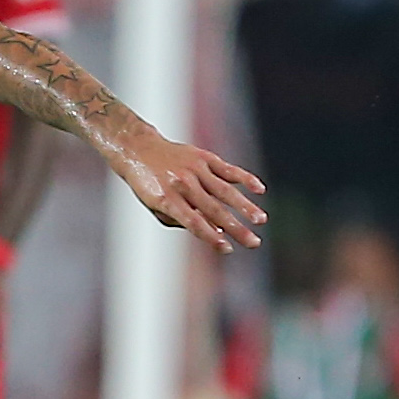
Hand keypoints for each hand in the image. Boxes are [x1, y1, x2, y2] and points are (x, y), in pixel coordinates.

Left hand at [110, 136, 265, 252]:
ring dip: (245, 206)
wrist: (138, 149)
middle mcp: (182, 184)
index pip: (193, 222)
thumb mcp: (155, 206)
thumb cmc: (148, 185)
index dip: (211, 237)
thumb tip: (215, 230)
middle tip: (254, 243)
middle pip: (213, 210)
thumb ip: (181, 219)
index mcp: (166, 199)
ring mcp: (194, 169)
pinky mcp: (203, 157)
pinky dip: (245, 178)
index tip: (227, 249)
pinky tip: (260, 190)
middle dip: (236, 228)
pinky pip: (228, 169)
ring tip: (261, 220)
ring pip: (225, 190)